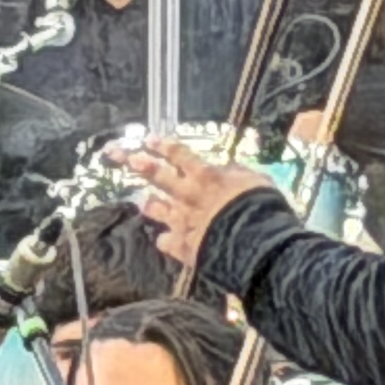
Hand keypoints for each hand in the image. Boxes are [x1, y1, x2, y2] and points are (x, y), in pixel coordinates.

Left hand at [119, 138, 282, 271]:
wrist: (254, 241)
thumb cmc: (259, 206)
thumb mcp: (255, 179)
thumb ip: (237, 172)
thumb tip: (228, 167)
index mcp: (205, 175)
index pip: (179, 154)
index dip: (162, 146)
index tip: (148, 140)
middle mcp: (187, 195)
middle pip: (157, 176)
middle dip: (139, 165)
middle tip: (124, 157)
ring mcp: (180, 220)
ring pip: (155, 209)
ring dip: (149, 205)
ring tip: (145, 203)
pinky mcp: (180, 245)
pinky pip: (163, 241)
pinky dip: (165, 240)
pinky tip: (166, 240)